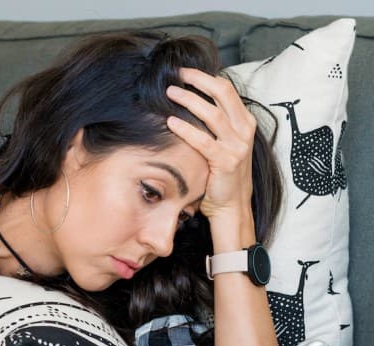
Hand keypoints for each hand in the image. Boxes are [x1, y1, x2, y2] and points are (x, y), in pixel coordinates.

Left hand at [165, 68, 255, 222]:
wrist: (232, 205)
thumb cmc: (222, 173)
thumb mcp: (224, 143)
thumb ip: (215, 124)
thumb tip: (191, 101)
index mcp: (245, 122)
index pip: (226, 89)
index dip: (205, 77)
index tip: (185, 72)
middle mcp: (244, 130)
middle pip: (221, 93)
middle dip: (198, 79)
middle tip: (176, 74)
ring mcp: (236, 145)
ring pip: (211, 113)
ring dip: (188, 100)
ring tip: (169, 93)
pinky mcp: (225, 161)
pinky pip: (202, 140)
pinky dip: (185, 129)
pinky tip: (170, 122)